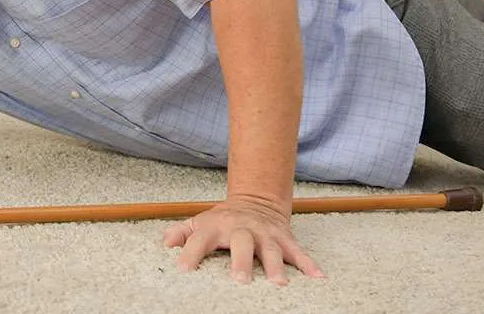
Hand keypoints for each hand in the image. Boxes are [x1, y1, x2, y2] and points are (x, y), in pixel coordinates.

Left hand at [163, 197, 323, 284]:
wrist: (255, 201)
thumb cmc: (222, 220)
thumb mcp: (199, 223)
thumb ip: (181, 232)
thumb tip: (165, 242)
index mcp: (216, 227)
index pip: (199, 240)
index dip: (190, 253)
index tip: (183, 270)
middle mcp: (241, 229)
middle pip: (241, 243)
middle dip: (241, 261)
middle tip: (240, 280)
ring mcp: (265, 233)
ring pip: (271, 248)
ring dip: (275, 265)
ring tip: (279, 283)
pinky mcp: (284, 238)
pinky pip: (298, 251)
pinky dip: (309, 263)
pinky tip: (318, 277)